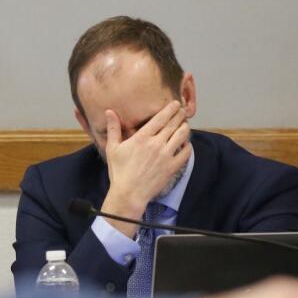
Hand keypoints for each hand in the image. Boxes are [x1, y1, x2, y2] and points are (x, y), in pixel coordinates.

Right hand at [102, 101, 189, 235]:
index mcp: (142, 138)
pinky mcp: (172, 167)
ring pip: (182, 136)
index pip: (160, 118)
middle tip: (182, 111)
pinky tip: (186, 143)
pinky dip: (188, 146)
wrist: (129, 193)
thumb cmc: (119, 171)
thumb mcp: (113, 148)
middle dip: (179, 116)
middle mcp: (156, 144)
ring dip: (185, 128)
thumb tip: (109, 112)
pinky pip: (185, 153)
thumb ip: (113, 128)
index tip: (175, 104)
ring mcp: (166, 156)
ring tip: (185, 124)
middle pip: (173, 125)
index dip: (170, 109)